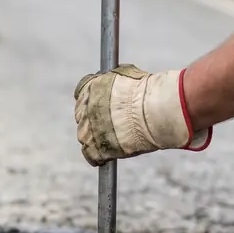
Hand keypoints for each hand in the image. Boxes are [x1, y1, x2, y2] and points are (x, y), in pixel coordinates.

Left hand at [73, 64, 210, 165]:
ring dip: (96, 138)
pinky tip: (107, 157)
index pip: (82, 95)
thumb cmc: (145, 92)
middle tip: (110, 126)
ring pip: (85, 137)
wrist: (151, 111)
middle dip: (94, 121)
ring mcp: (87, 130)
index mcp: (89, 88)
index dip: (93, 102)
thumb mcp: (128, 75)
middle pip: (82, 117)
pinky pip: (91, 155)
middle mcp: (84, 109)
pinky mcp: (94, 148)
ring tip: (114, 141)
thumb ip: (117, 81)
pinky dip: (98, 157)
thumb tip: (121, 82)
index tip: (101, 108)